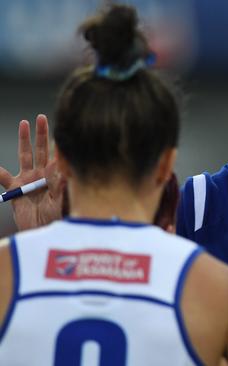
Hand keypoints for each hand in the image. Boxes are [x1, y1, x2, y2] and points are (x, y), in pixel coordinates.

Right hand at [0, 115, 65, 230]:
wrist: (38, 234)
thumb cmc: (54, 220)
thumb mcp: (58, 203)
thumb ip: (58, 186)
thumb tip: (57, 168)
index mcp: (55, 178)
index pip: (57, 157)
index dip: (58, 144)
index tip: (62, 130)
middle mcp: (42, 175)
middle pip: (41, 150)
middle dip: (42, 134)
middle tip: (42, 117)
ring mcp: (28, 180)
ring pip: (25, 156)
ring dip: (24, 140)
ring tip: (24, 123)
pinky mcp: (14, 190)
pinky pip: (2, 176)